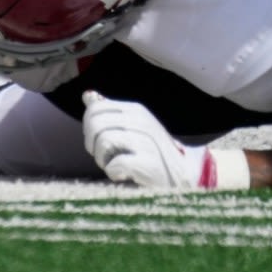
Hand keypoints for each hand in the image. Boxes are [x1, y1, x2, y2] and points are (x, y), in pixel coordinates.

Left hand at [83, 91, 232, 188]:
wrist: (185, 176)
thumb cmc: (152, 151)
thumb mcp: (132, 125)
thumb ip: (109, 111)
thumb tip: (87, 95)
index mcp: (134, 110)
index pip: (95, 108)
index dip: (88, 128)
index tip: (97, 141)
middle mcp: (141, 121)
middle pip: (95, 125)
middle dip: (92, 144)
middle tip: (104, 156)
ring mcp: (146, 142)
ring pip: (103, 142)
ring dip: (102, 160)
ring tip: (113, 166)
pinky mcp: (149, 164)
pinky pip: (116, 164)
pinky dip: (113, 172)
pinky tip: (122, 175)